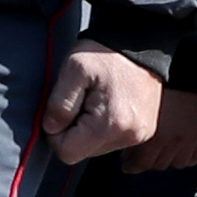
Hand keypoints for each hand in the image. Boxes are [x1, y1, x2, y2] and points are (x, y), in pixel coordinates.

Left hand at [39, 46, 164, 165]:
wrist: (140, 43)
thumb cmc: (104, 54)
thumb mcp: (72, 70)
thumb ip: (58, 104)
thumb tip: (51, 129)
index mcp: (111, 124)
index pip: (68, 153)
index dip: (55, 135)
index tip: (60, 111)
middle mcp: (130, 136)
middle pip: (83, 152)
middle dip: (73, 132)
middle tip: (79, 102)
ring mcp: (140, 135)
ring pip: (97, 148)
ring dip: (88, 130)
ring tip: (94, 101)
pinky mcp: (145, 131)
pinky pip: (113, 140)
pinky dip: (103, 128)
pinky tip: (106, 105)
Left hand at [123, 85, 196, 174]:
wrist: (184, 73)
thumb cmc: (159, 87)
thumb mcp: (138, 110)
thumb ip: (134, 129)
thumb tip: (124, 146)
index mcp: (156, 136)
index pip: (141, 164)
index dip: (132, 165)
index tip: (126, 164)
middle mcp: (175, 141)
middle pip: (158, 165)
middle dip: (147, 161)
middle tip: (139, 155)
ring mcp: (192, 139)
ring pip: (177, 163)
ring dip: (167, 159)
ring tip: (159, 151)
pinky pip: (196, 157)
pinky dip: (187, 156)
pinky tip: (178, 151)